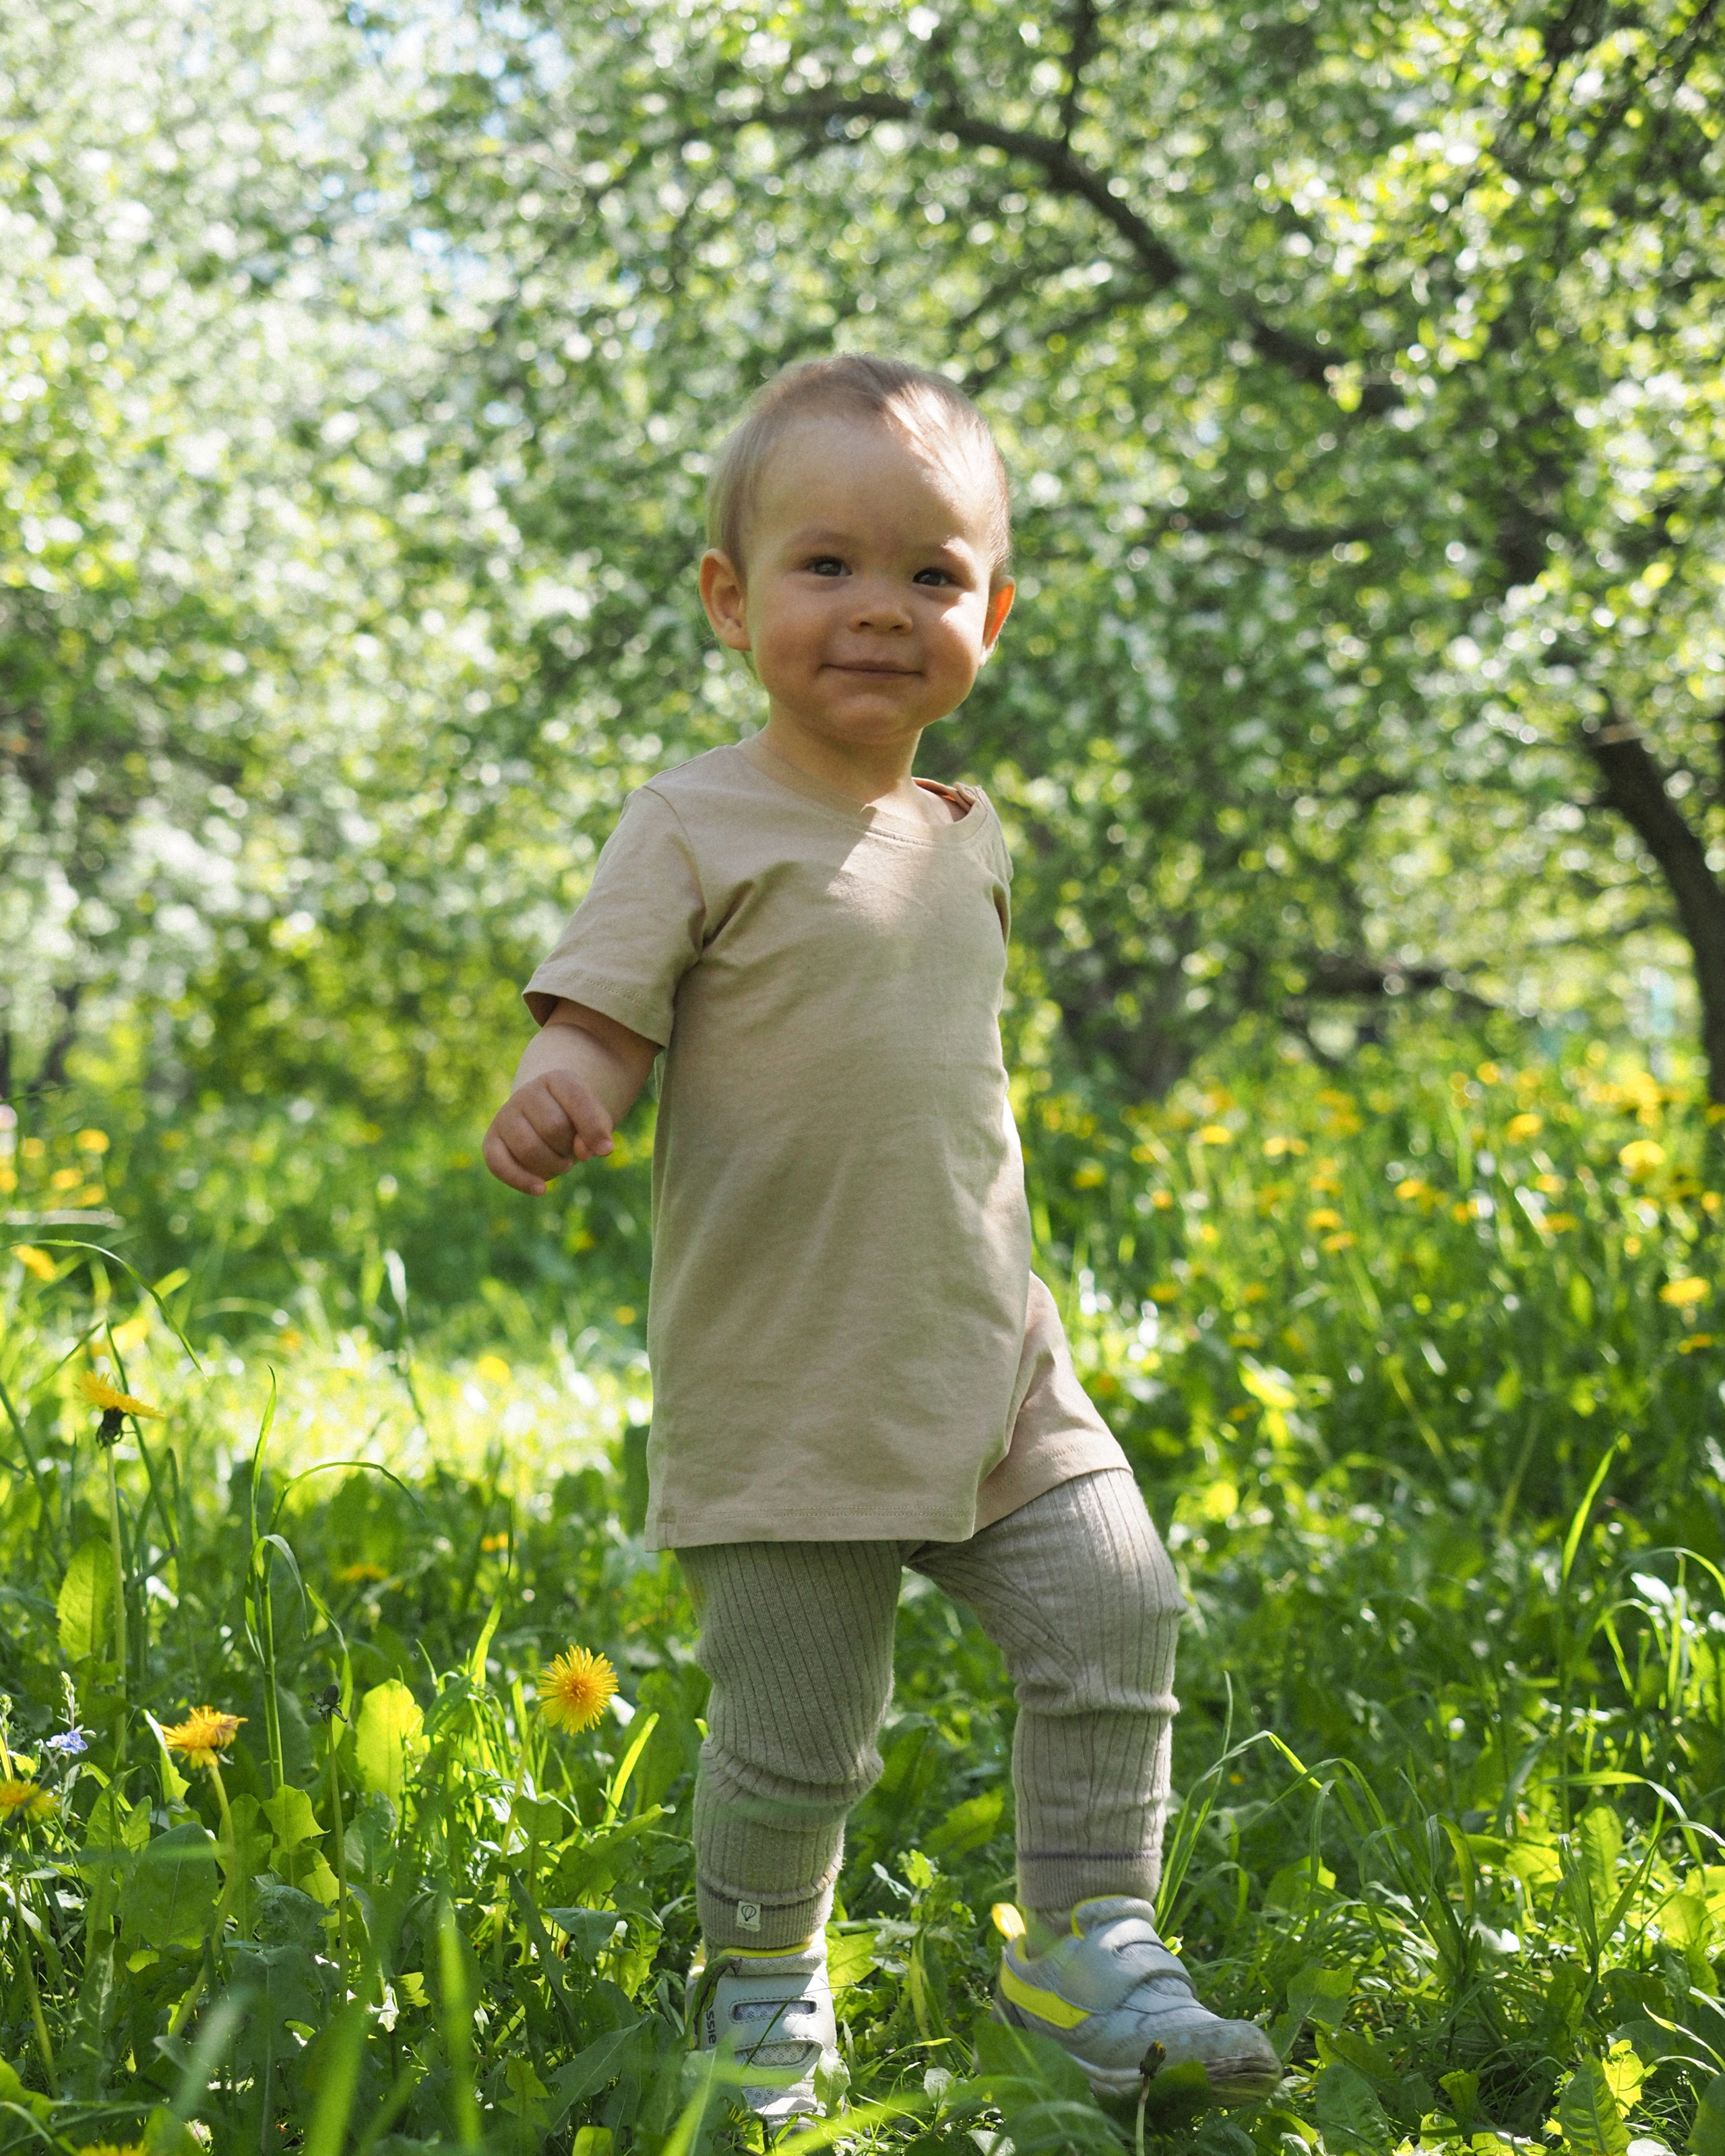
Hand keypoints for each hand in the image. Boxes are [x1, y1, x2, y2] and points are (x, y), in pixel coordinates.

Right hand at [482, 1071, 615, 1195]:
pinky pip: (499, 1163)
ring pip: (529, 1148)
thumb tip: (585, 1152)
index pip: (577, 1099)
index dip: (593, 1128)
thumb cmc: (576, 1120)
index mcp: (557, 1079)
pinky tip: (541, 1189)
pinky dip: (522, 1180)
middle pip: (553, 1128)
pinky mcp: (492, 1140)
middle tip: (572, 1152)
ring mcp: (506, 1114)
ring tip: (561, 1164)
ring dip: (552, 1166)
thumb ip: (597, 1130)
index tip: (606, 1150)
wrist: (548, 1118)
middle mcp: (527, 1092)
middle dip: (569, 1149)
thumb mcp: (595, 1120)